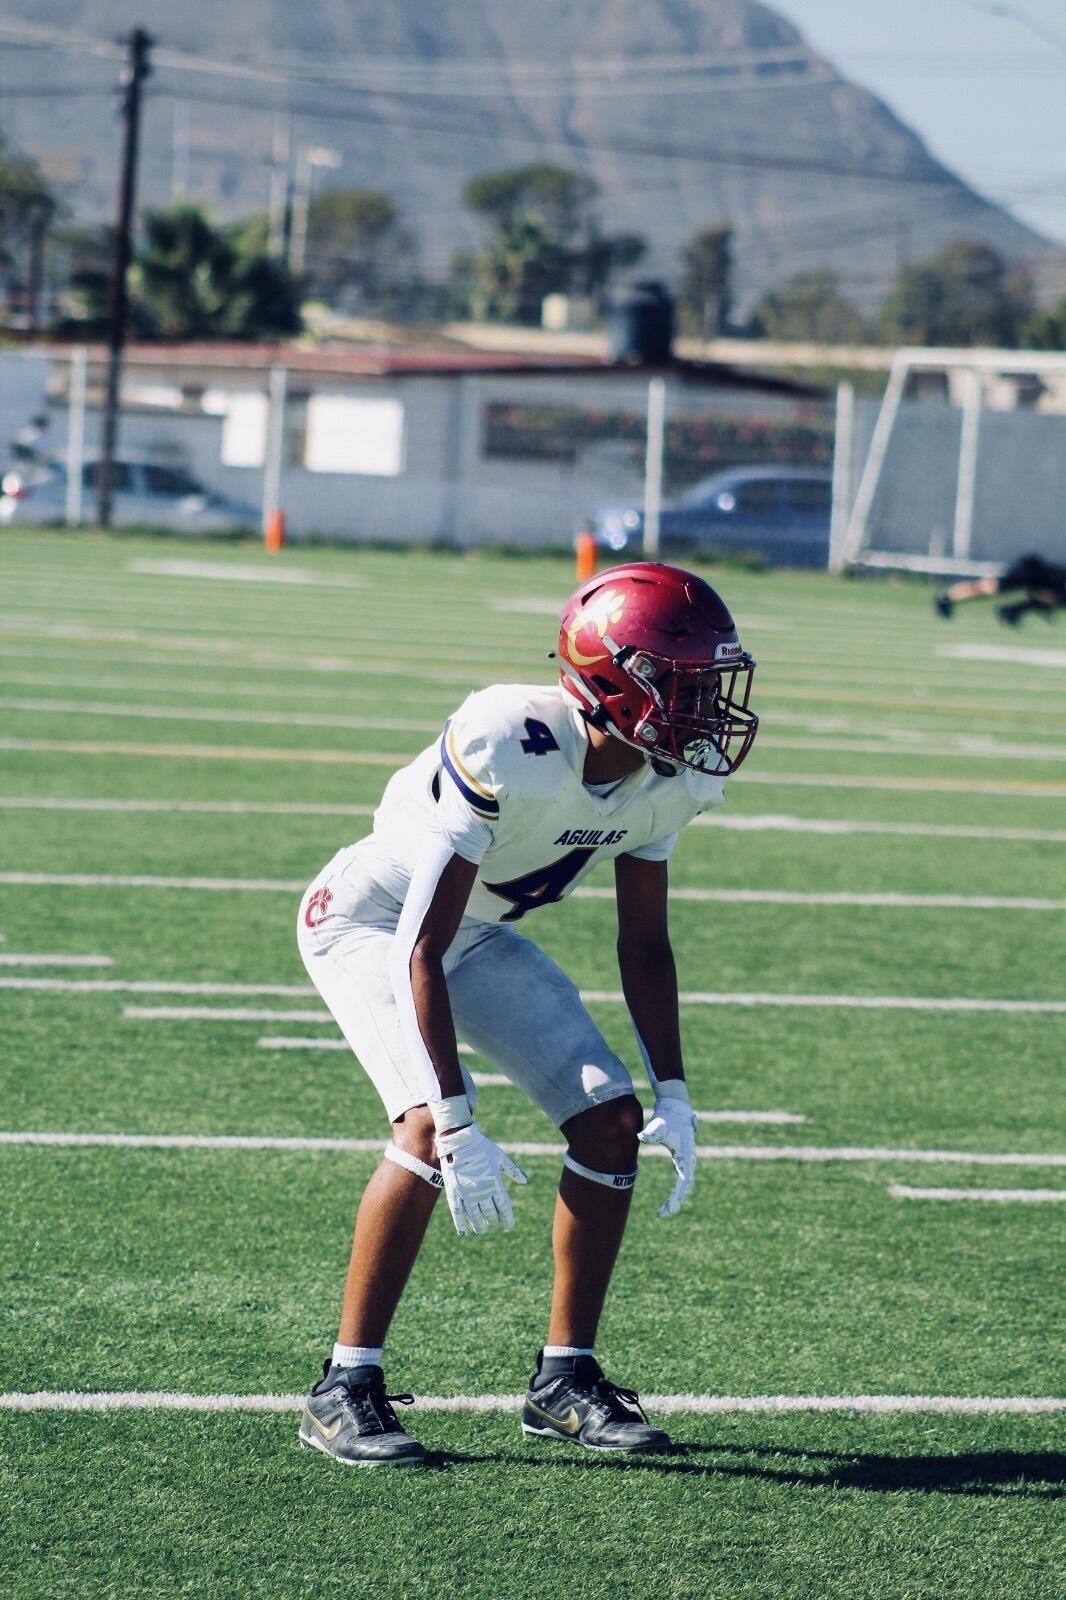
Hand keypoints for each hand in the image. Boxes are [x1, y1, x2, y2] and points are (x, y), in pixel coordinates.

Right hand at [435, 1121, 527, 1236]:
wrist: (459, 1140)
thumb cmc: (481, 1146)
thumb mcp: (500, 1156)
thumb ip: (512, 1170)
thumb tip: (525, 1180)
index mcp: (495, 1183)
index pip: (504, 1207)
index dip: (507, 1218)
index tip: (509, 1225)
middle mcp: (481, 1191)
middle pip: (490, 1214)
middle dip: (494, 1222)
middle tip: (495, 1225)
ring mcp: (466, 1193)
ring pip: (475, 1217)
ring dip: (480, 1226)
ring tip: (483, 1230)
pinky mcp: (454, 1192)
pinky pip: (457, 1213)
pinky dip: (461, 1224)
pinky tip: (465, 1232)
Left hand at [638, 1093, 696, 1217]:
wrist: (675, 1106)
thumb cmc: (667, 1116)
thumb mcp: (658, 1125)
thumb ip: (652, 1133)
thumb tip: (642, 1137)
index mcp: (686, 1156)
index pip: (683, 1183)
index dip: (676, 1198)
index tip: (667, 1209)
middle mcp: (689, 1159)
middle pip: (685, 1187)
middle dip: (676, 1201)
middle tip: (664, 1214)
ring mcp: (687, 1159)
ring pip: (685, 1184)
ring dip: (677, 1197)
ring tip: (665, 1210)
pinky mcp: (683, 1156)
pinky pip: (682, 1178)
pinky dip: (677, 1190)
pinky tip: (670, 1199)